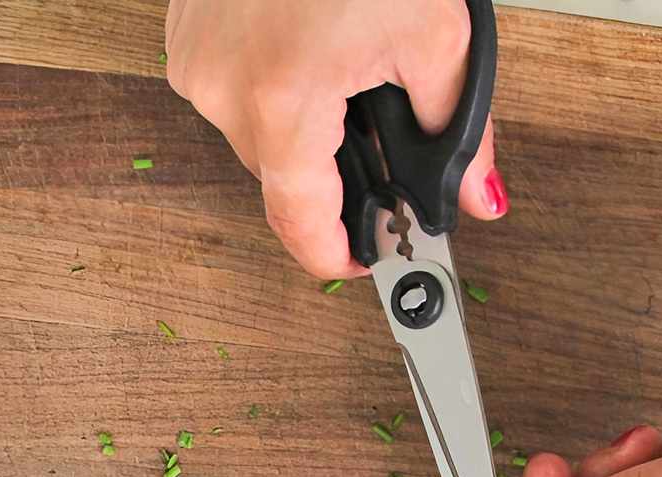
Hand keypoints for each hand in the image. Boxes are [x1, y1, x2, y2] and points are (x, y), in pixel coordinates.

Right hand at [165, 0, 508, 277]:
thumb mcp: (435, 34)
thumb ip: (458, 133)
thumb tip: (475, 195)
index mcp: (280, 101)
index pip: (300, 224)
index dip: (337, 257)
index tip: (365, 263)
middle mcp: (220, 86)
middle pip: (286, 176)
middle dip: (339, 168)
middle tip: (387, 129)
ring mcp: (195, 57)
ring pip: (260, 131)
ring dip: (309, 120)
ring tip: (350, 60)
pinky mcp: (186, 29)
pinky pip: (236, 85)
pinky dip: (280, 80)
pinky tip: (316, 39)